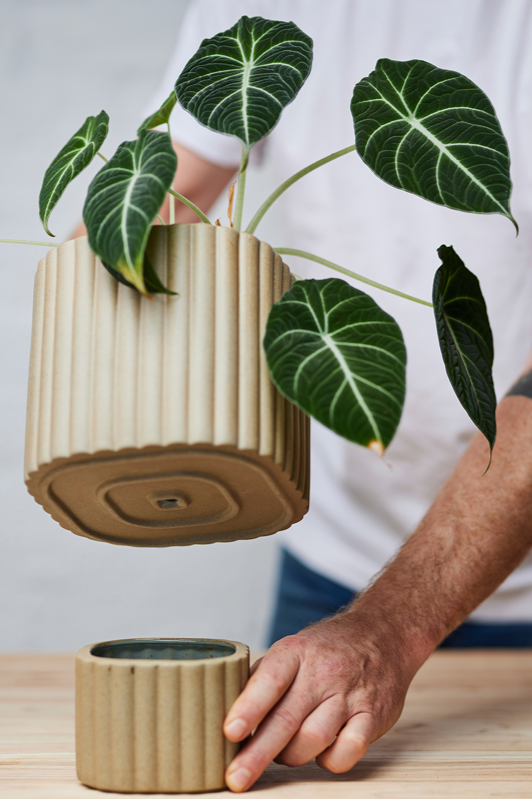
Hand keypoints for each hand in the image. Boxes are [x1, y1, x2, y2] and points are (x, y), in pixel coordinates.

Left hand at [223, 609, 419, 791]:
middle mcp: (324, 670)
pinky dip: (329, 760)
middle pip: (287, 718)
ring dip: (291, 756)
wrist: (382, 634)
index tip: (229, 731)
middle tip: (237, 778)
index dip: (249, 707)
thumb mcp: (292, 649)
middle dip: (258, 753)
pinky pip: (348, 751)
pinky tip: (321, 752)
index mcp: (296, 650)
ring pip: (314, 738)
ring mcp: (351, 694)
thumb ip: (262, 679)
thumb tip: (228, 716)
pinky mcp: (373, 715)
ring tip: (282, 754)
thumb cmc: (326, 649)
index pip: (270, 679)